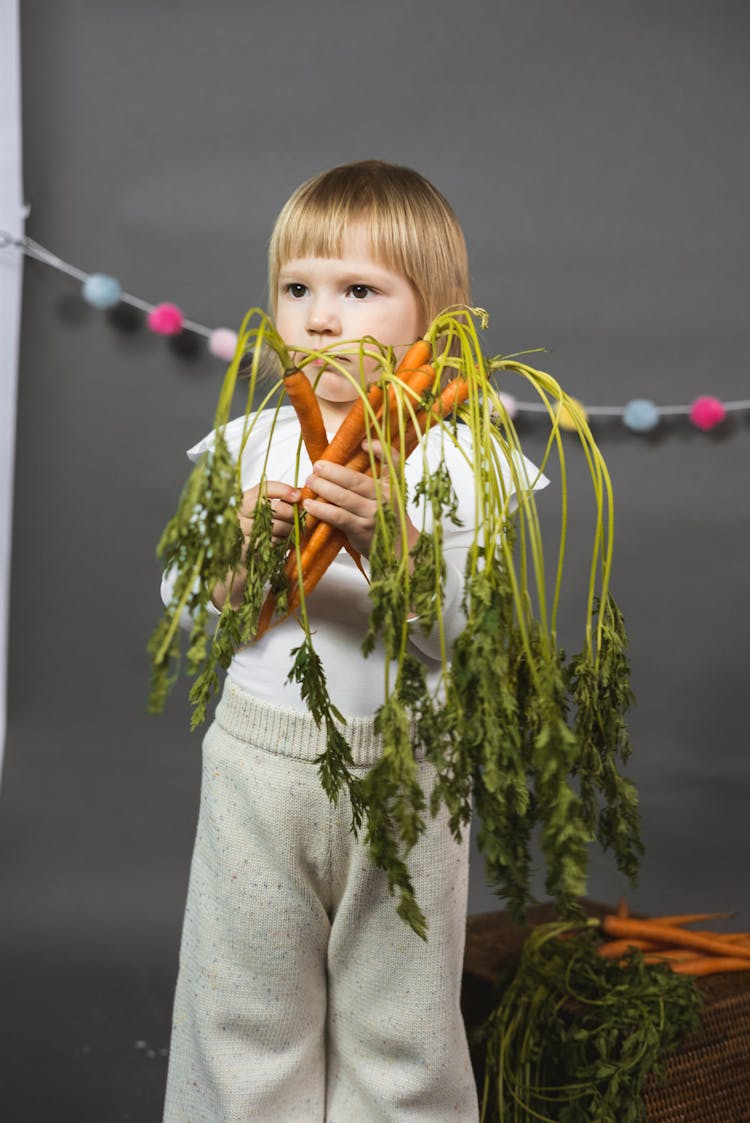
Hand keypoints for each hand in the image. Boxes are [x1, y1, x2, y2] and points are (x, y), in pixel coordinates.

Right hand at [212, 480, 299, 610]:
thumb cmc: (255, 541)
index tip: (298, 495)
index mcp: (243, 501)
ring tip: (293, 535)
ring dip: (287, 531)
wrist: (237, 569)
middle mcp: (237, 513)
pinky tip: (284, 546)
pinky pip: (267, 543)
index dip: (282, 490)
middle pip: (267, 507)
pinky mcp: (242, 549)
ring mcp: (237, 531)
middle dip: (288, 513)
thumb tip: (303, 497)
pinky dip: (280, 544)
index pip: (262, 489)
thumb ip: (279, 507)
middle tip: (300, 520)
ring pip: (270, 526)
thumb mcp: (265, 519)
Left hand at [303, 441, 418, 559]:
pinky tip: (310, 505)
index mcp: (393, 485)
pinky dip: (322, 509)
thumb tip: (361, 446)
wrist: (398, 546)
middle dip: (333, 471)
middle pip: (356, 480)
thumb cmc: (388, 515)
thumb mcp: (391, 491)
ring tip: (310, 482)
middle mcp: (386, 498)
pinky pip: (338, 516)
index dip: (380, 450)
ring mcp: (373, 515)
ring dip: (323, 488)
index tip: (362, 444)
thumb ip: (379, 471)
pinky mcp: (361, 529)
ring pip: (344, 497)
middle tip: (317, 466)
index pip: (392, 462)